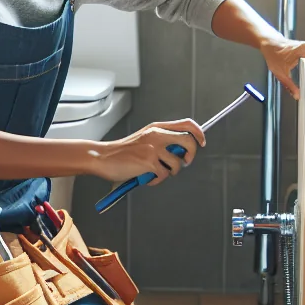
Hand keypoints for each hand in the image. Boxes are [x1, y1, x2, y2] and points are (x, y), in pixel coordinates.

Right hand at [86, 119, 204, 182]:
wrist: (102, 157)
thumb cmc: (122, 152)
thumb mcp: (144, 139)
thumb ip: (162, 140)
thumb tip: (182, 151)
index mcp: (157, 128)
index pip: (187, 124)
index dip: (199, 134)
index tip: (202, 143)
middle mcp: (157, 134)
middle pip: (189, 141)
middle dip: (191, 155)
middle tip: (184, 162)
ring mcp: (153, 148)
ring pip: (177, 163)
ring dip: (169, 172)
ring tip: (156, 172)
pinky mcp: (149, 161)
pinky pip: (164, 175)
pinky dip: (156, 180)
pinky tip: (146, 177)